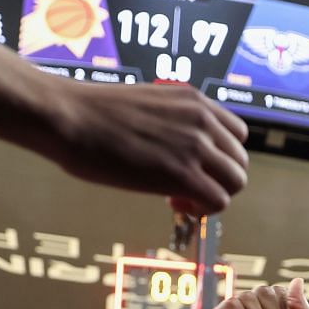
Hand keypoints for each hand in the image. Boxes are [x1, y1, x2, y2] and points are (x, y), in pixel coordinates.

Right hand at [36, 79, 248, 217]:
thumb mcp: (146, 105)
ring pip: (235, 181)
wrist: (69, 117)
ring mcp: (196, 146)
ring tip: (179, 196)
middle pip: (239, 161)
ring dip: (212, 194)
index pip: (235, 134)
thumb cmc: (92, 112)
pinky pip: (219, 201)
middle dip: (217, 178)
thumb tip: (171, 146)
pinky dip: (203, 209)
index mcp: (194, 99)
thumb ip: (170, 121)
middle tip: (183, 185)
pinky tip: (174, 202)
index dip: (217, 155)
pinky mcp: (184, 174)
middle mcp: (203, 120)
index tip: (190, 164)